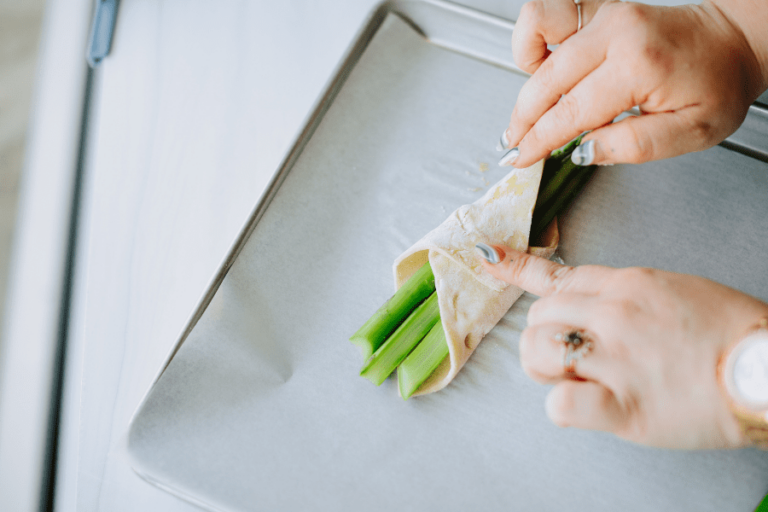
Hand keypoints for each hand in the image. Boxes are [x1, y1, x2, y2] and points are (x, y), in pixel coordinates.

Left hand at [481, 245, 767, 448]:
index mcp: (626, 285)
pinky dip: (566, 407)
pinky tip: (592, 403)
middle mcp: (615, 315)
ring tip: (578, 378)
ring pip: (537, 352)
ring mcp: (617, 358)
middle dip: (542, 337)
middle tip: (569, 356)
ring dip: (546, 369)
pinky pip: (560, 403)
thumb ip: (622, 294)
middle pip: (537, 317)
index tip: (486, 256)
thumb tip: (585, 303)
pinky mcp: (623, 406)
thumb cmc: (727, 334)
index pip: (556, 274)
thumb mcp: (672, 291)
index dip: (515, 267)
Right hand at [502, 0, 767, 167]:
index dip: (539, 141)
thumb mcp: (690, 132)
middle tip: (517, 144)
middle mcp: (617, 33)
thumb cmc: (718, 84)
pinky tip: (541, 67)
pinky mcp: (599, 8)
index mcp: (639, 66)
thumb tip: (582, 151)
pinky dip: (532, 39)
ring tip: (533, 105)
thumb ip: (633, 146)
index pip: (570, 112)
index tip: (521, 159)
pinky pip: (547, 11)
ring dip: (525, 75)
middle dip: (524, 119)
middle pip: (546, 79)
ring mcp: (605, 14)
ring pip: (536, 34)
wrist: (735, 40)